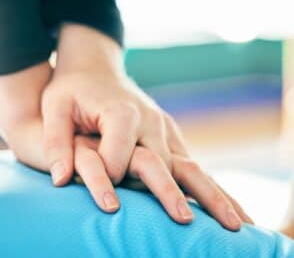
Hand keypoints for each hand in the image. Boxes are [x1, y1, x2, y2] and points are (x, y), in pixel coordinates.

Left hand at [41, 24, 251, 227]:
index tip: (106, 203)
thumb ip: (56, 140)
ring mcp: (165, 129)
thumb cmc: (71, 90)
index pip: (120, 156)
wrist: (96, 69)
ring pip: (191, 167)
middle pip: (168, 165)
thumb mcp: (54, 106)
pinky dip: (211, 187)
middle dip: (178, 195)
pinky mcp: (170, 136)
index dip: (110, 178)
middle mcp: (151, 122)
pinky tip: (228, 208)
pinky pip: (191, 165)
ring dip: (215, 194)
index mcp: (122, 113)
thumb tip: (60, 180)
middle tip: (188, 223)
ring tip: (238, 223)